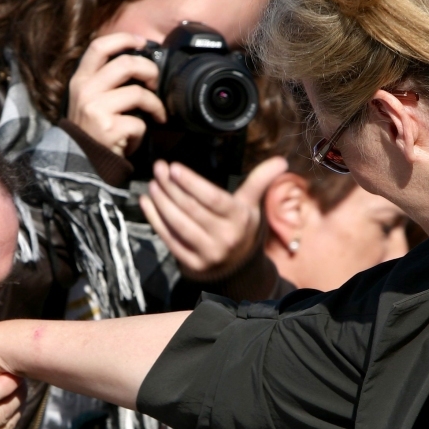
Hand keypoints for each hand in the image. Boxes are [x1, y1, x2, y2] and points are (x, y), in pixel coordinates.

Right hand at [65, 33, 166, 157]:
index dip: (123, 39)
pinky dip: (144, 132)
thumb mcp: (90, 99)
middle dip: (150, 70)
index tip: (141, 42)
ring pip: (138, 93)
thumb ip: (106, 80)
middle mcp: (85, 91)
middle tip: (155, 83)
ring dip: (155, 105)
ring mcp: (96, 109)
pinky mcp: (109, 129)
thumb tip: (139, 62)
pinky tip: (136, 137)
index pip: (99, 46)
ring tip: (156, 114)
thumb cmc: (92, 129)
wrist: (82, 163)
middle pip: (126, 64)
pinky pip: (140, 123)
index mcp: (80, 80)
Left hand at [140, 157, 286, 280]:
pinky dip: (155, 220)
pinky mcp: (191, 264)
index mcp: (240, 220)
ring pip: (178, 224)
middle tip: (158, 169)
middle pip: (192, 210)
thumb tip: (281, 161)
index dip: (192, 183)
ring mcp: (207, 254)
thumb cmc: (241, 227)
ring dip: (161, 202)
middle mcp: (225, 238)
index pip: (213, 199)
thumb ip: (260, 181)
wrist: (237, 267)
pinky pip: (169, 239)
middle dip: (171, 187)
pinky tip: (147, 203)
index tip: (174, 168)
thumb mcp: (252, 204)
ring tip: (153, 184)